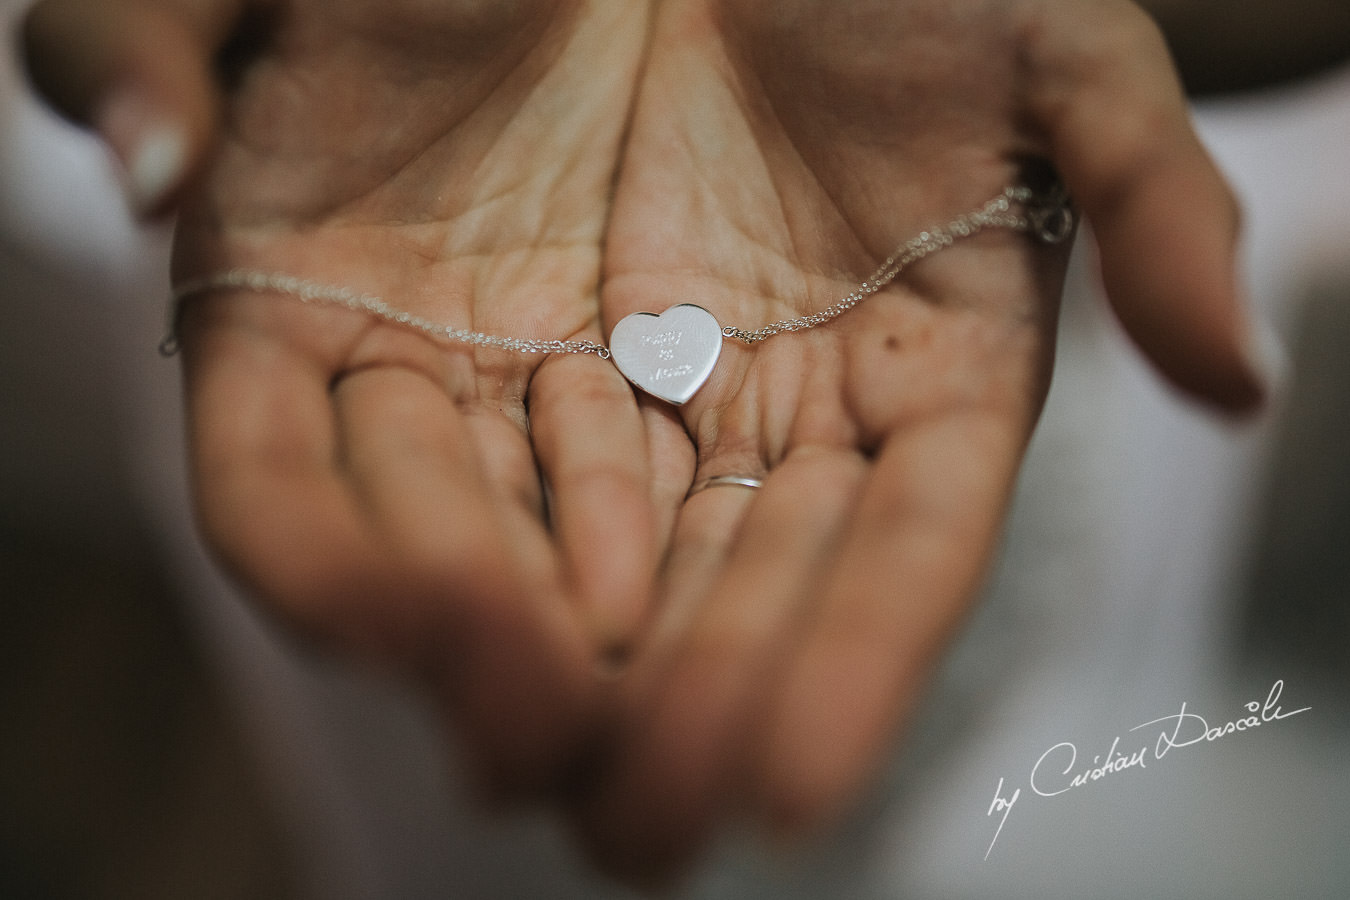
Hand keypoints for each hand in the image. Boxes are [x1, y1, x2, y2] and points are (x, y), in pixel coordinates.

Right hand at [23, 0, 686, 794]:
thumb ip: (134, 39)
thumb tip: (144, 165)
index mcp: (269, 302)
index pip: (272, 492)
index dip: (327, 567)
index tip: (405, 621)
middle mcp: (403, 371)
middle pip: (432, 552)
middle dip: (484, 655)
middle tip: (556, 742)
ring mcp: (536, 365)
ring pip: (554, 538)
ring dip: (598, 642)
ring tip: (656, 734)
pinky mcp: (662, 341)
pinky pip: (671, 464)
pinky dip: (682, 536)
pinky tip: (718, 604)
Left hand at [581, 0, 1266, 879]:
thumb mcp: (1066, 63)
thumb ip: (1151, 207)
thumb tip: (1239, 383)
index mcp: (957, 370)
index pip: (913, 550)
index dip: (860, 663)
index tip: (793, 787)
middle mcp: (830, 409)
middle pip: (769, 584)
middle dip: (709, 707)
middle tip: (645, 830)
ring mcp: (711, 381)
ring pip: (656, 551)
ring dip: (605, 666)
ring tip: (552, 777)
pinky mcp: (596, 340)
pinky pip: (555, 462)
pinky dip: (521, 548)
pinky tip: (479, 639)